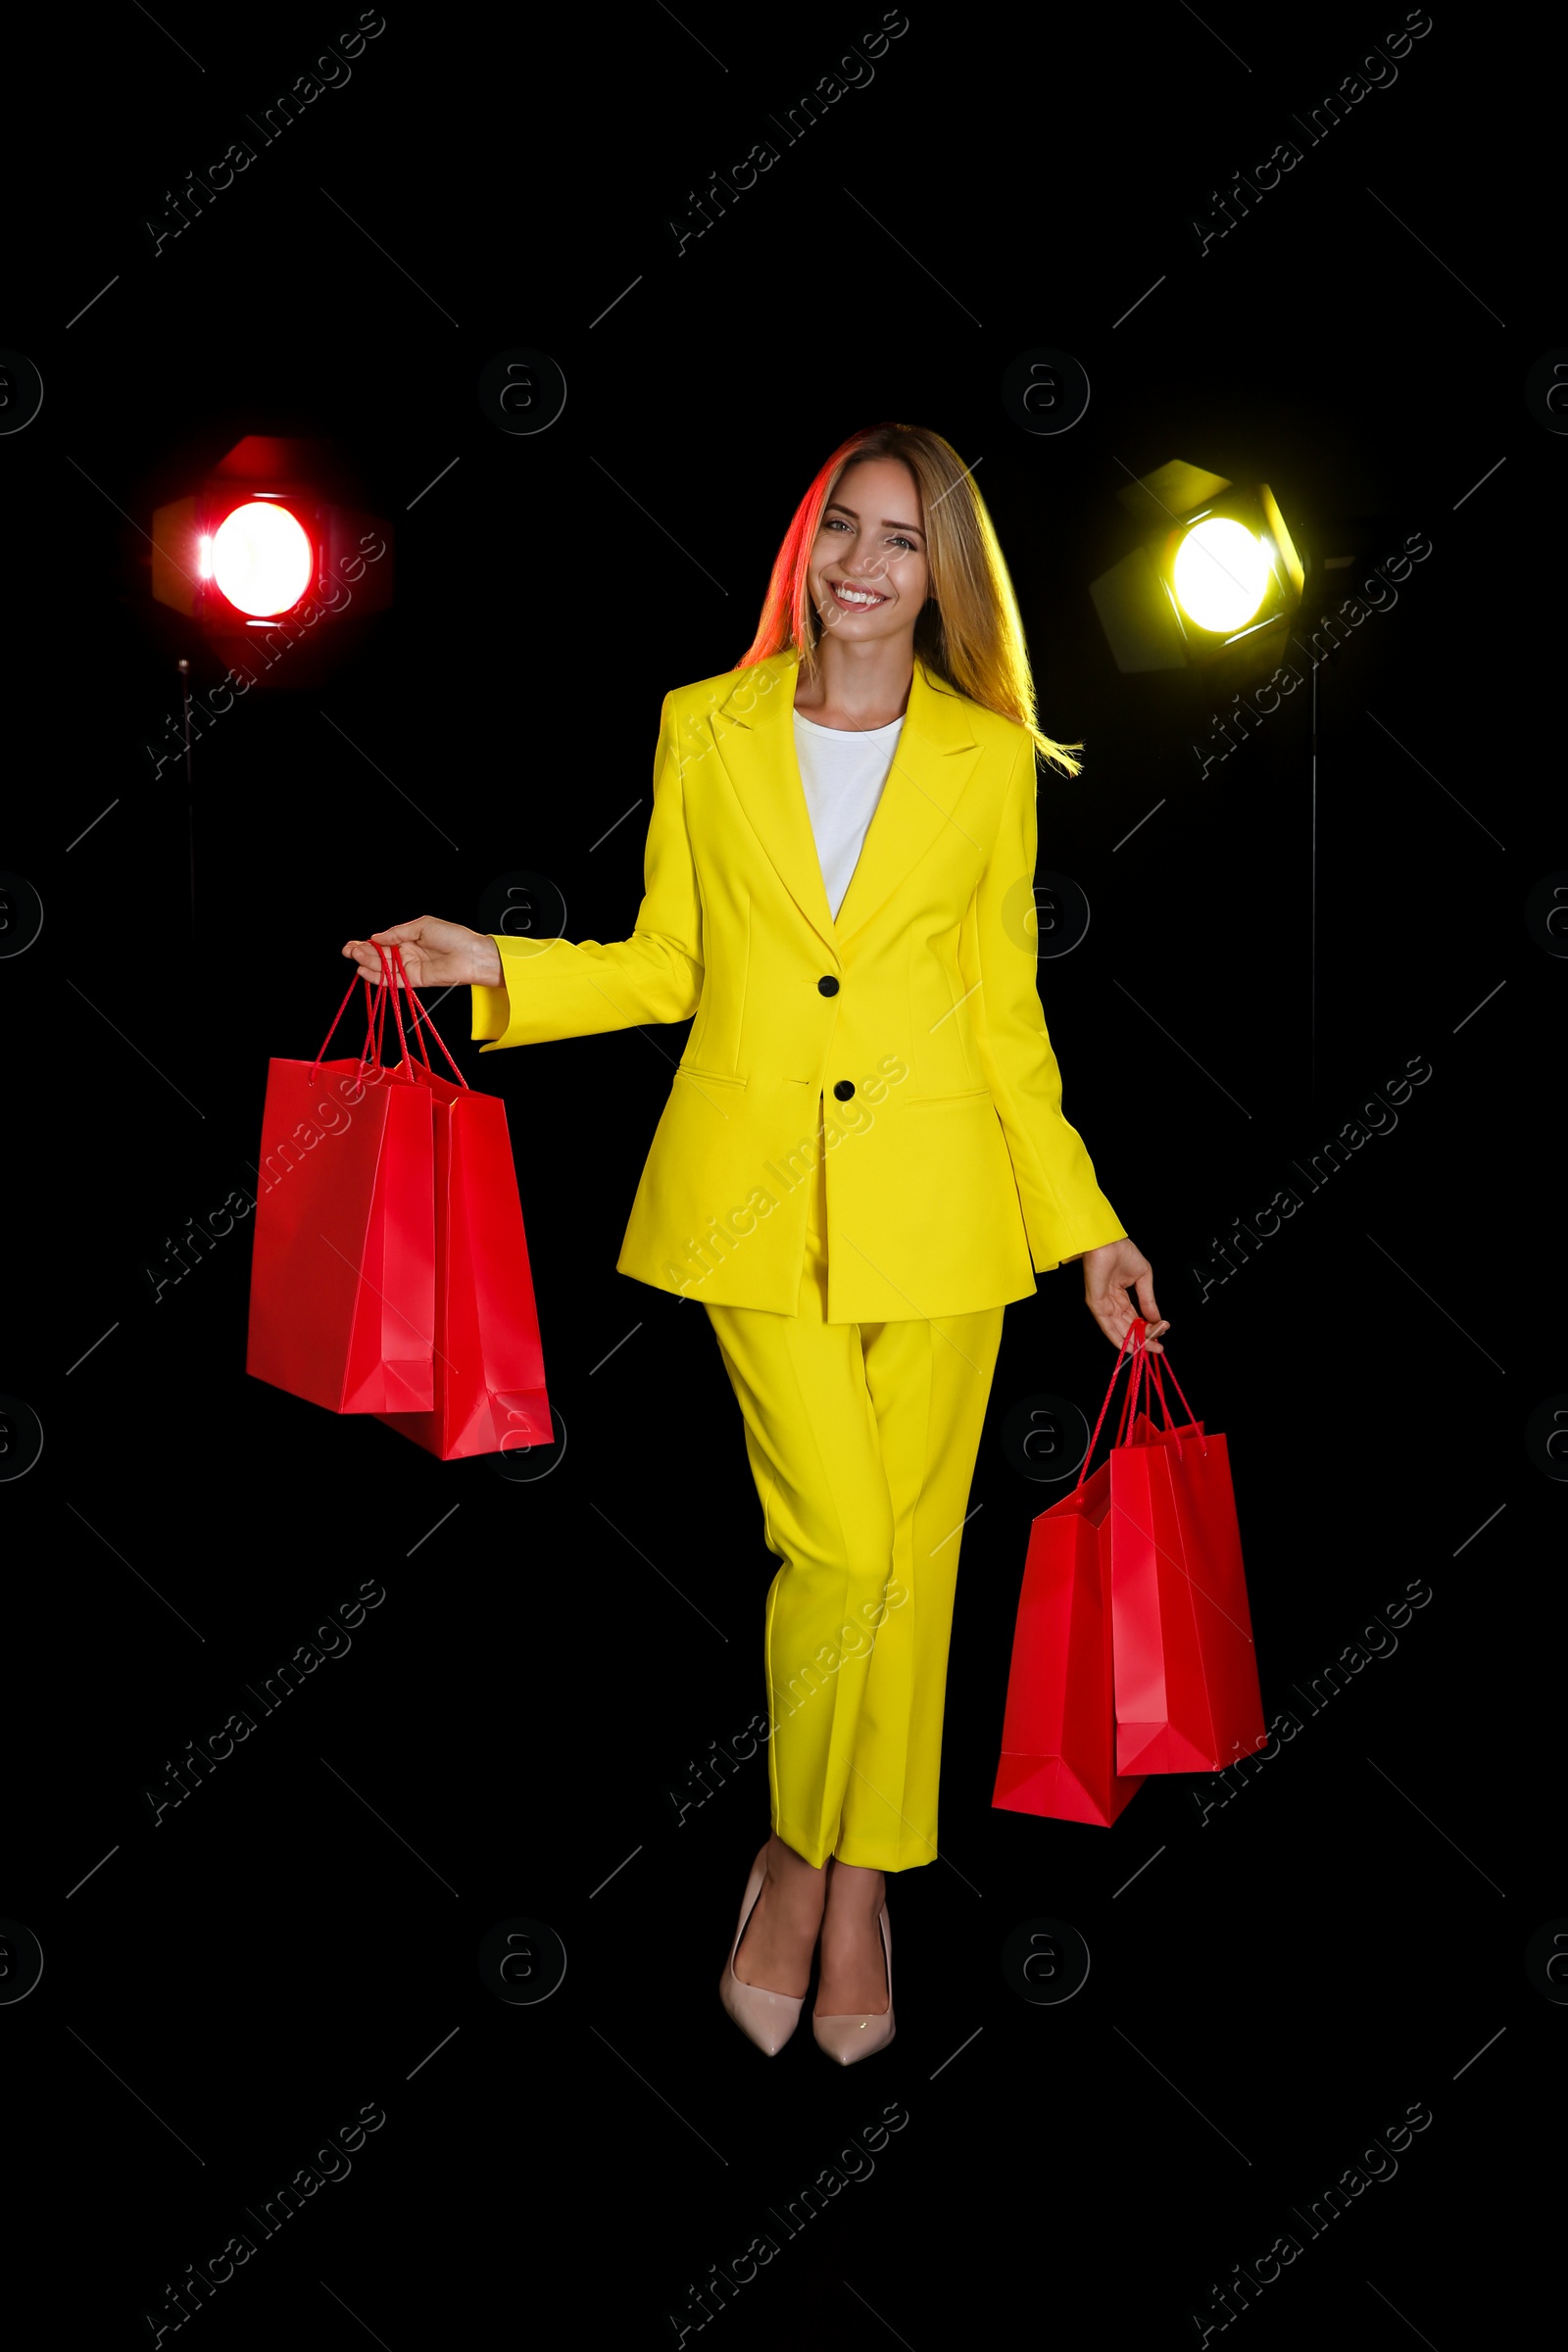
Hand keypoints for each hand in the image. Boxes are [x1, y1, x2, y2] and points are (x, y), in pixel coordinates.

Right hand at [341, 917, 502, 991]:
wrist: (472, 955)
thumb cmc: (454, 936)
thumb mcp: (422, 926)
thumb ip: (398, 933)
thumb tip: (377, 937)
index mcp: (409, 939)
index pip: (383, 943)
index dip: (367, 944)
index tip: (352, 944)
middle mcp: (408, 954)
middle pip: (380, 956)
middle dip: (363, 954)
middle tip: (348, 951)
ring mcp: (411, 968)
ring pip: (384, 968)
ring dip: (368, 964)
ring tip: (354, 958)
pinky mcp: (415, 981)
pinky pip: (393, 980)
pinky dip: (379, 977)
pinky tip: (365, 972)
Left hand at [1081, 1237, 1168, 1354]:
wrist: (1108, 1243)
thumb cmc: (1122, 1252)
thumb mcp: (1144, 1278)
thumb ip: (1148, 1300)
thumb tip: (1157, 1318)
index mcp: (1121, 1294)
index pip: (1134, 1317)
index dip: (1147, 1328)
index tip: (1161, 1334)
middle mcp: (1111, 1302)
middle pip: (1128, 1326)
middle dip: (1143, 1339)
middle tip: (1157, 1348)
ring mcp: (1103, 1304)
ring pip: (1119, 1330)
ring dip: (1135, 1342)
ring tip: (1149, 1349)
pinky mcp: (1096, 1305)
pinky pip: (1107, 1326)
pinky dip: (1119, 1338)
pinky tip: (1131, 1346)